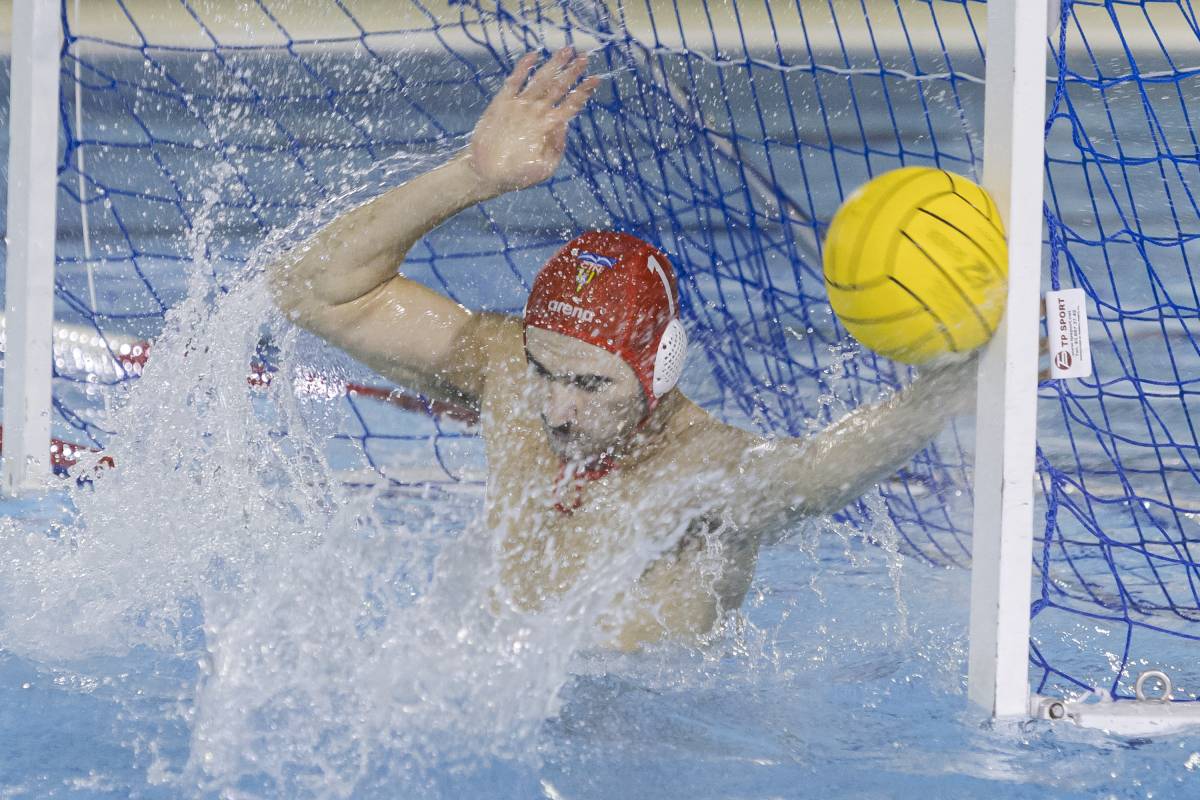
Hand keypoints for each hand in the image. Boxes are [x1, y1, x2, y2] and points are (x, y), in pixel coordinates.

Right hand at [465, 48, 599, 196]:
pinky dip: (523, 69)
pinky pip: (514, 82)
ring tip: (566, 50)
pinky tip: (533, 56)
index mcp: (549, 127)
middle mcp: (537, 113)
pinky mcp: (502, 104)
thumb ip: (556, 148)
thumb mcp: (544, 168)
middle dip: (572, 73)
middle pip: (559, 88)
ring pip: (541, 81)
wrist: (486, 174)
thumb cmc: (516, 176)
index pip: (570, 105)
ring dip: (553, 66)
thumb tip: (564, 124)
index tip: (595, 78)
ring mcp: (520, 107)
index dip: (583, 91)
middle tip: (585, 57)